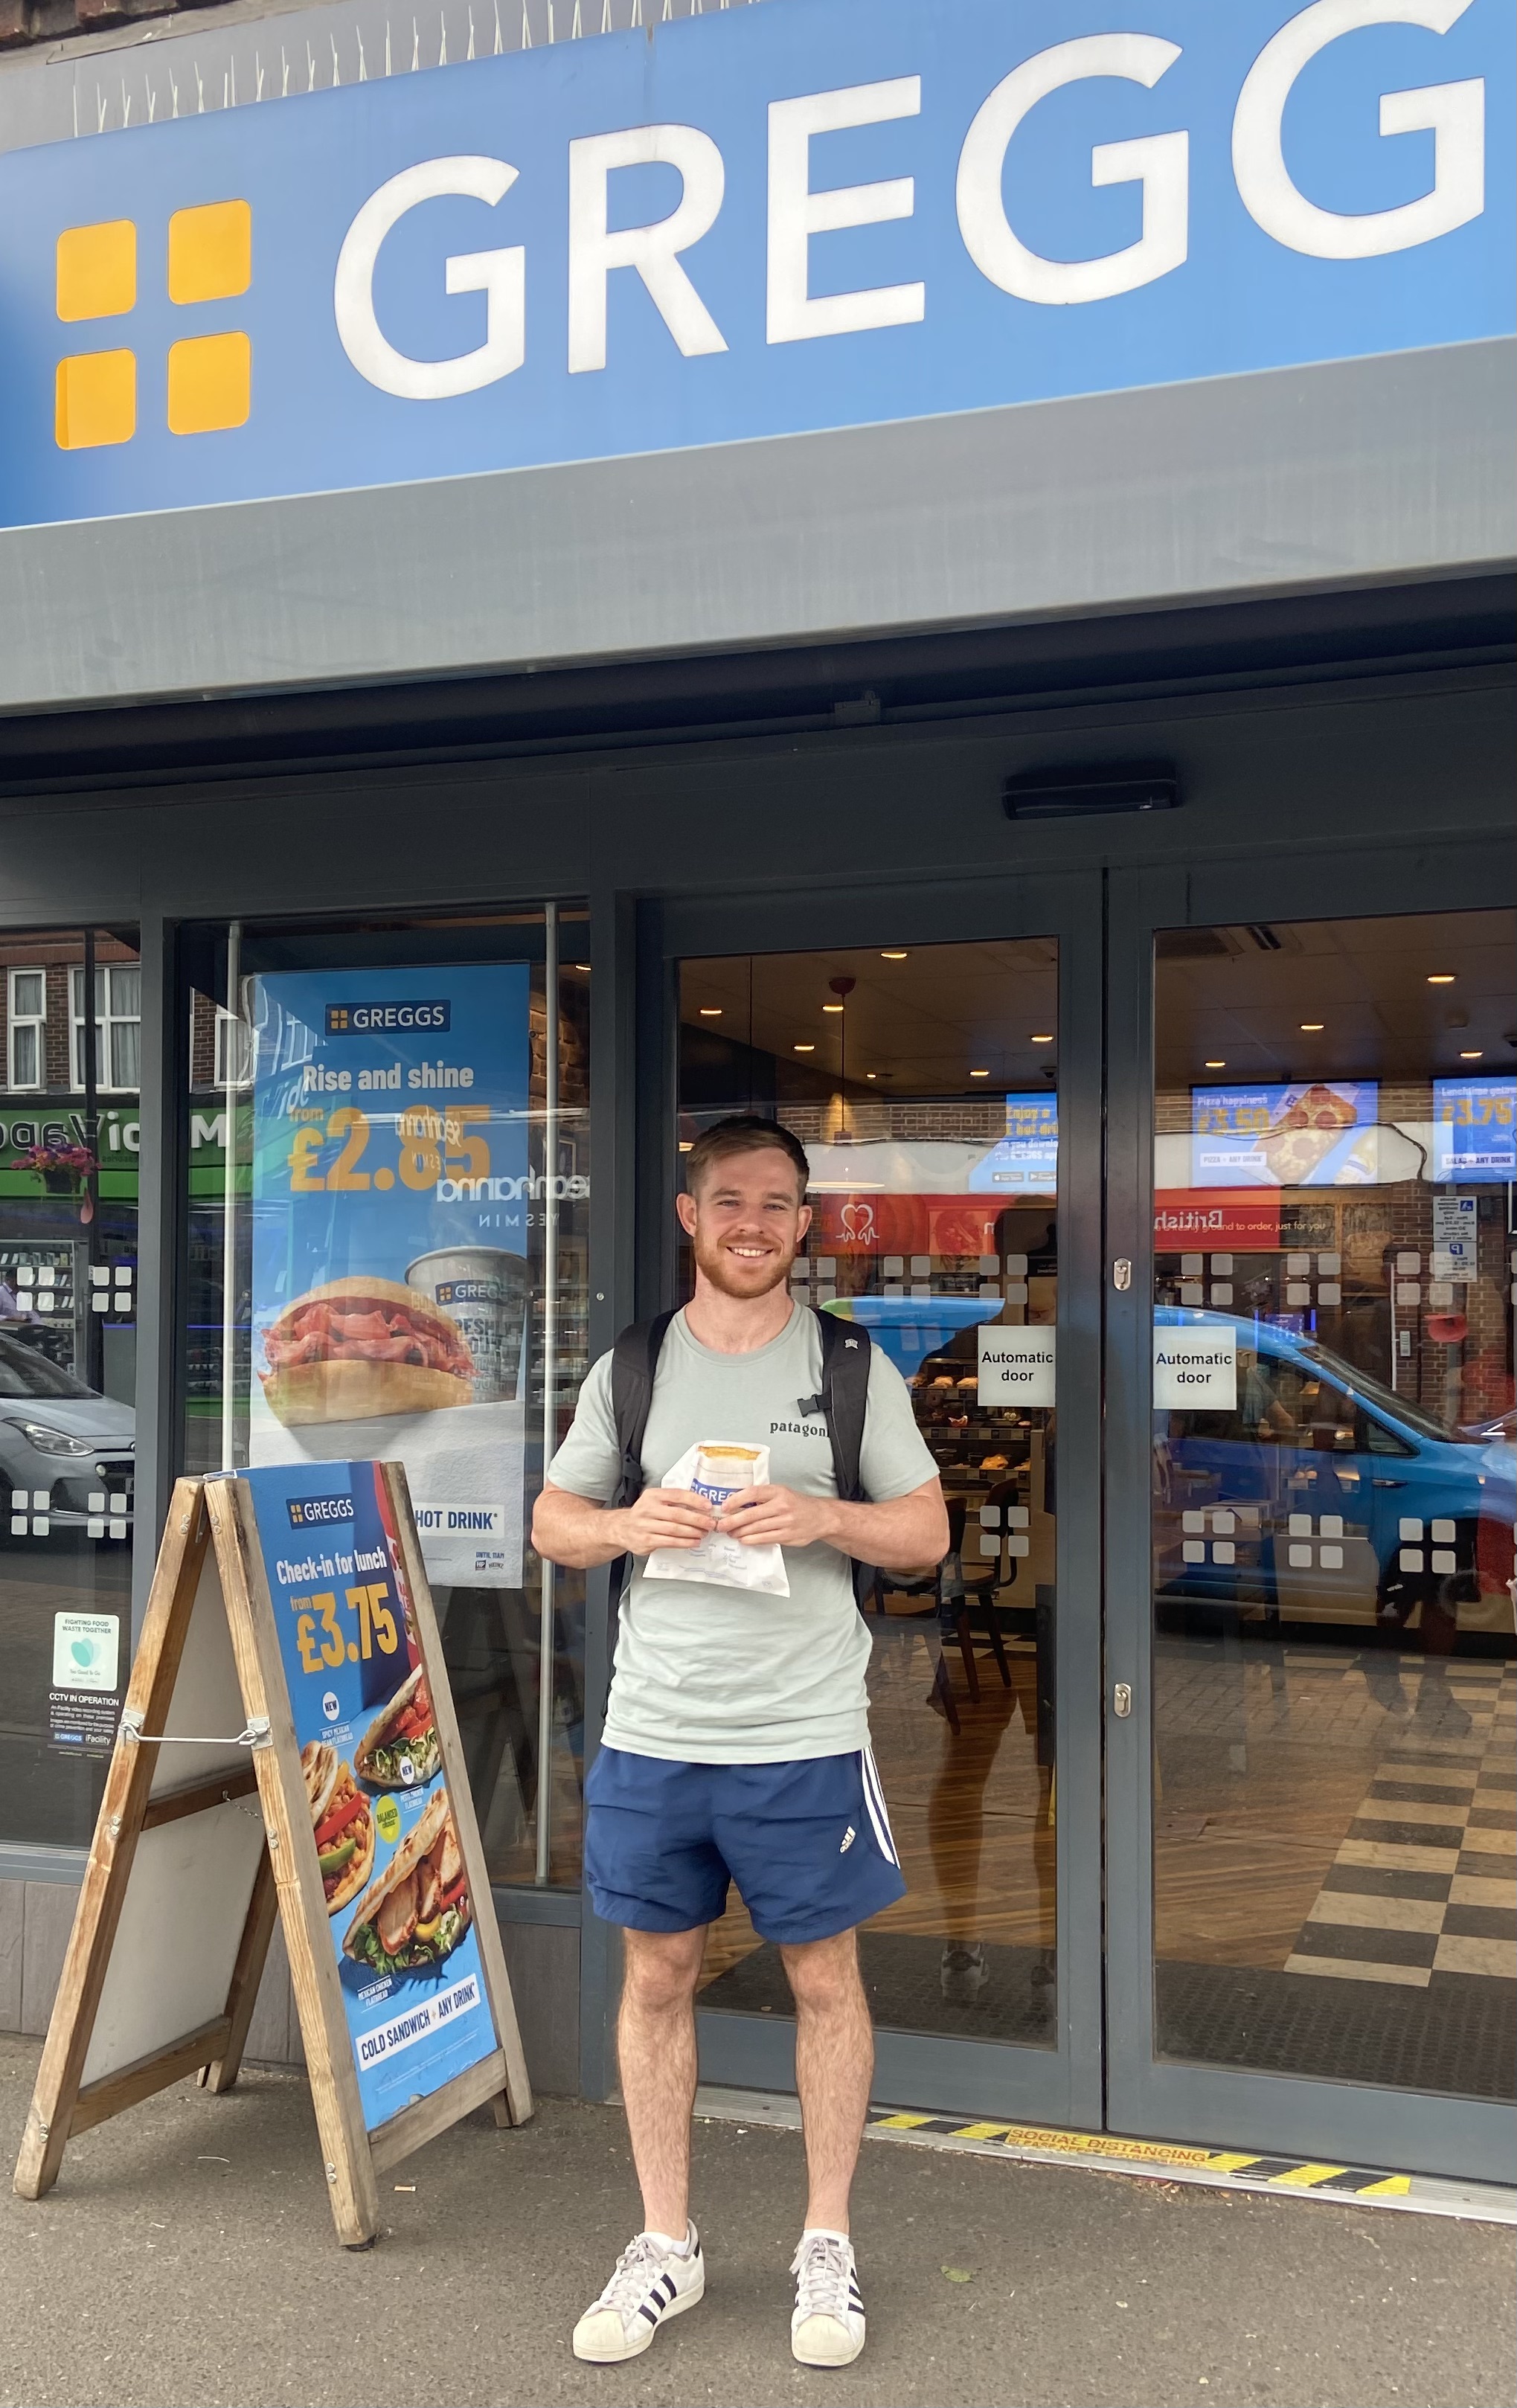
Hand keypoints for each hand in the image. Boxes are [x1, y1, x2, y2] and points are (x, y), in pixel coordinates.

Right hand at [616, 1486, 716, 1552]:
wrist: (622, 1528)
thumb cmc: (644, 1513)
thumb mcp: (655, 1500)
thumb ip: (673, 1500)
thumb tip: (701, 1505)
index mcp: (652, 1496)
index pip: (677, 1495)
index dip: (694, 1500)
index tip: (708, 1506)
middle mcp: (647, 1509)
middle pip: (677, 1514)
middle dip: (697, 1519)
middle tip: (710, 1523)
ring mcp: (645, 1526)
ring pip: (674, 1529)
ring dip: (692, 1532)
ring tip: (704, 1533)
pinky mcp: (645, 1541)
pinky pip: (669, 1542)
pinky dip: (684, 1543)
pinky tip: (693, 1542)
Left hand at [713, 1484, 835, 1548]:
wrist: (821, 1517)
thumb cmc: (796, 1503)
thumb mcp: (781, 1492)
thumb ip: (762, 1496)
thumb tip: (736, 1502)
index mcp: (778, 1491)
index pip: (753, 1493)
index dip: (736, 1500)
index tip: (724, 1507)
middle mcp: (782, 1506)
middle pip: (752, 1514)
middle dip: (733, 1521)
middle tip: (720, 1525)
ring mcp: (786, 1522)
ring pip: (756, 1529)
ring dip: (739, 1532)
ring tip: (730, 1533)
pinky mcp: (787, 1536)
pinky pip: (765, 1539)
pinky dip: (751, 1540)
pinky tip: (743, 1539)